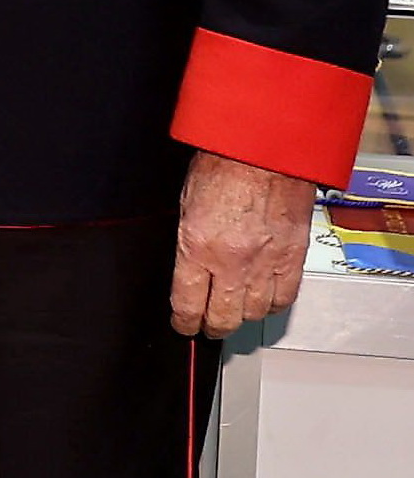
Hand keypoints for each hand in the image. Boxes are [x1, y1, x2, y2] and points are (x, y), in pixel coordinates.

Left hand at [170, 150, 316, 336]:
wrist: (266, 150)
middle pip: (223, 316)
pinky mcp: (293, 258)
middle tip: (207, 326)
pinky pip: (285, 298)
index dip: (184, 321)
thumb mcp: (185, 202)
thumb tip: (188, 267)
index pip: (188, 303)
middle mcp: (232, 262)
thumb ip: (188, 239)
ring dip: (241, 317)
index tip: (184, 325)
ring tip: (234, 314)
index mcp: (198, 247)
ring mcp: (266, 263)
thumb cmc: (222, 164)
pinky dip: (272, 305)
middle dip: (212, 326)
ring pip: (254, 312)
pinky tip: (263, 302)